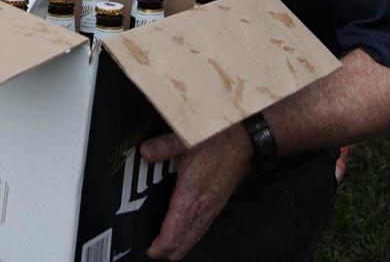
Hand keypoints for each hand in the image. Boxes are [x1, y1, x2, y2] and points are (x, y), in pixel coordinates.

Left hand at [142, 125, 251, 259]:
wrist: (246, 139)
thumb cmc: (219, 139)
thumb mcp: (187, 138)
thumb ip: (164, 147)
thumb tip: (144, 153)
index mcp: (190, 197)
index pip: (173, 236)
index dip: (159, 247)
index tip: (147, 249)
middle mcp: (202, 209)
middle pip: (182, 245)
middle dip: (167, 250)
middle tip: (151, 246)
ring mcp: (212, 209)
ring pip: (194, 239)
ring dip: (179, 243)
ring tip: (163, 240)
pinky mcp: (218, 205)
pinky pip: (202, 229)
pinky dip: (189, 234)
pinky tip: (182, 227)